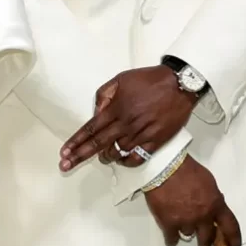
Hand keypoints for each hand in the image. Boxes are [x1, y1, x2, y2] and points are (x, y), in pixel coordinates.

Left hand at [62, 65, 194, 171]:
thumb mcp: (120, 79)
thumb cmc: (149, 80)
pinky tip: (120, 160)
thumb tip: (96, 112)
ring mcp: (141, 133)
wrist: (180, 84)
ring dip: (105, 157)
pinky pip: (137, 158)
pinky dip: (126, 162)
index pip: (90, 129)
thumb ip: (103, 95)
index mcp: (116, 108)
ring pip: (117, 152)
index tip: (64, 152)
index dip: (76, 142)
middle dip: (80, 156)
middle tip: (65, 165)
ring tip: (100, 158)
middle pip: (98, 144)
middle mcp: (126, 123)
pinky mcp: (156, 141)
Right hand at [143, 157, 241, 245]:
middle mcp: (204, 217)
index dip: (234, 241)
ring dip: (187, 233)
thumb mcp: (209, 182)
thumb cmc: (188, 170)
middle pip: (209, 239)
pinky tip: (171, 240)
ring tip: (182, 230)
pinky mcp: (169, 224)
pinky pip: (172, 238)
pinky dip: (172, 239)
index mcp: (217, 205)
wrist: (165, 167)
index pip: (231, 227)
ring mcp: (186, 222)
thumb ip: (213, 199)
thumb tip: (213, 209)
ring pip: (189, 235)